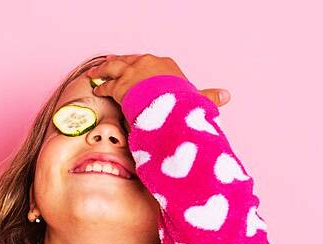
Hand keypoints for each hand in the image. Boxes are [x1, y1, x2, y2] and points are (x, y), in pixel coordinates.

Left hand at [89, 54, 230, 107]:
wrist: (167, 103)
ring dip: (104, 69)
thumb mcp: (198, 98)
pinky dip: (101, 86)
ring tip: (96, 71)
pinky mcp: (119, 85)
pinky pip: (107, 84)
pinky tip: (96, 88)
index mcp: (165, 65)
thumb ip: (209, 96)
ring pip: (113, 67)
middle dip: (120, 62)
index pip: (150, 62)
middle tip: (111, 62)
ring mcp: (131, 73)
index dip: (141, 65)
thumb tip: (226, 96)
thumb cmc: (182, 101)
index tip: (137, 66)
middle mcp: (147, 64)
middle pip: (129, 60)